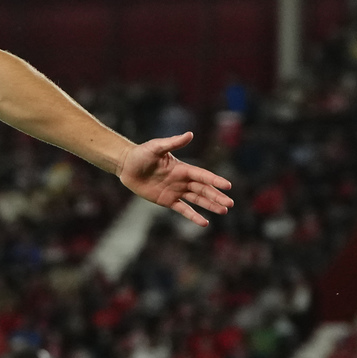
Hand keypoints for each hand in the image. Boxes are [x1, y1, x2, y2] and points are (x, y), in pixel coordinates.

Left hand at [117, 132, 233, 225]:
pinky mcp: (167, 201)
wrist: (126, 166)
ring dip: (210, 205)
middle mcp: (182, 180)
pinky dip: (193, 216)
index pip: (203, 175)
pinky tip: (204, 222)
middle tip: (230, 203)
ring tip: (223, 211)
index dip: (215, 181)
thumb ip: (173, 143)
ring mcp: (176, 191)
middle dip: (217, 196)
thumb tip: (190, 134)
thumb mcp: (156, 147)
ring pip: (197, 200)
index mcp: (182, 168)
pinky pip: (183, 209)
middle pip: (204, 189)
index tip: (228, 186)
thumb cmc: (141, 154)